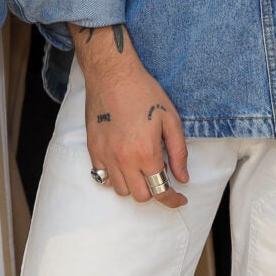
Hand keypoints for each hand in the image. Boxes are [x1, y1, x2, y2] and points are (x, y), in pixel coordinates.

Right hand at [75, 25, 188, 207]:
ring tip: (142, 168)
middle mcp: (124, 160)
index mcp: (146, 153)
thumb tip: (182, 179)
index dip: (172, 200)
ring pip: (121, 190)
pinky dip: (115, 178)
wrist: (112, 75)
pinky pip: (102, 177)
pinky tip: (124, 164)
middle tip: (162, 175)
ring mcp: (105, 156)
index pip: (160, 191)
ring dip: (135, 186)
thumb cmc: (144, 92)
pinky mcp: (93, 150)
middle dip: (155, 191)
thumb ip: (178, 152)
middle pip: (141, 196)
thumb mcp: (170, 119)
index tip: (180, 199)